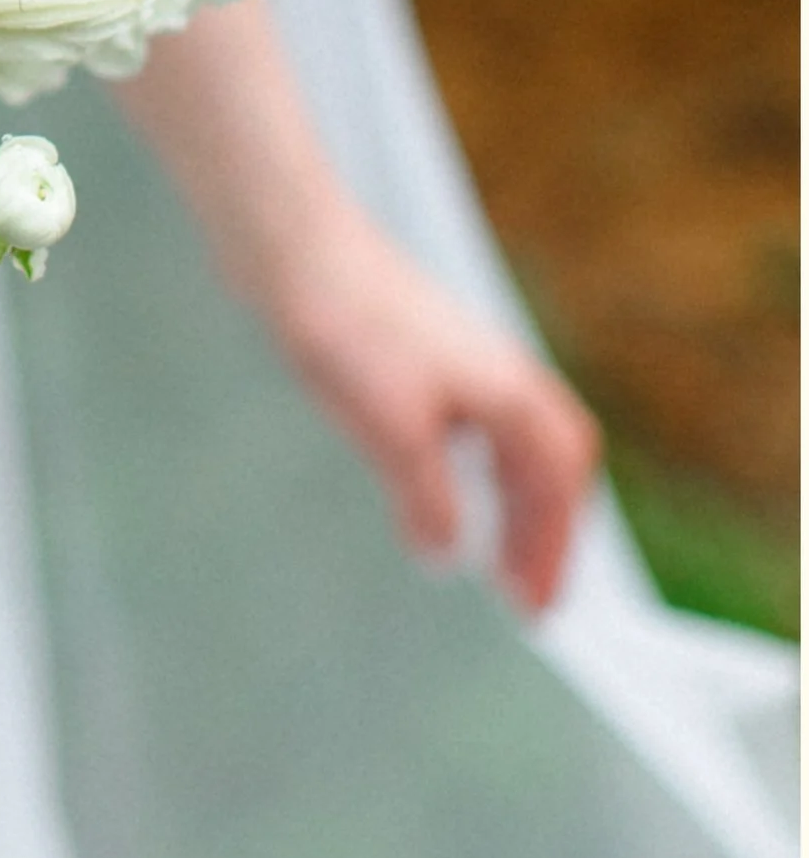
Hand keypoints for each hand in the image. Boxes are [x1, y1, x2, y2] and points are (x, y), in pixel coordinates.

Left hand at [268, 209, 603, 615]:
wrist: (296, 247)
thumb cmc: (348, 331)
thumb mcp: (394, 433)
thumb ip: (429, 502)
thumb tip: (447, 559)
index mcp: (513, 395)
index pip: (562, 487)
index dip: (556, 550)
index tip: (536, 610)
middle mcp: (504, 374)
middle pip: (554, 465)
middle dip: (545, 532)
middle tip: (521, 594)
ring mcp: (469, 360)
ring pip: (519, 443)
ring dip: (515, 503)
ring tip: (492, 555)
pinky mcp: (430, 352)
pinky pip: (482, 426)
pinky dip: (482, 470)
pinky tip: (445, 488)